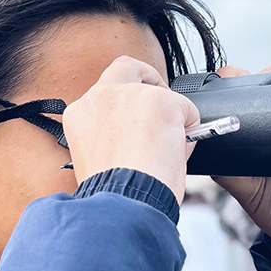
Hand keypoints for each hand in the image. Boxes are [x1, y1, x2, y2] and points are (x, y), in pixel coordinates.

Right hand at [63, 56, 199, 202]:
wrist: (123, 203)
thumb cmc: (112, 193)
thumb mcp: (99, 158)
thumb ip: (114, 135)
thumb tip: (146, 134)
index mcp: (80, 113)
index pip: (103, 89)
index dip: (124, 95)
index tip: (136, 111)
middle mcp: (101, 96)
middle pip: (128, 67)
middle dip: (148, 79)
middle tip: (162, 106)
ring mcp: (132, 95)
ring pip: (162, 94)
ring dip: (170, 116)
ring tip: (170, 151)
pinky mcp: (162, 101)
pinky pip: (187, 110)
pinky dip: (190, 131)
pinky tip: (178, 154)